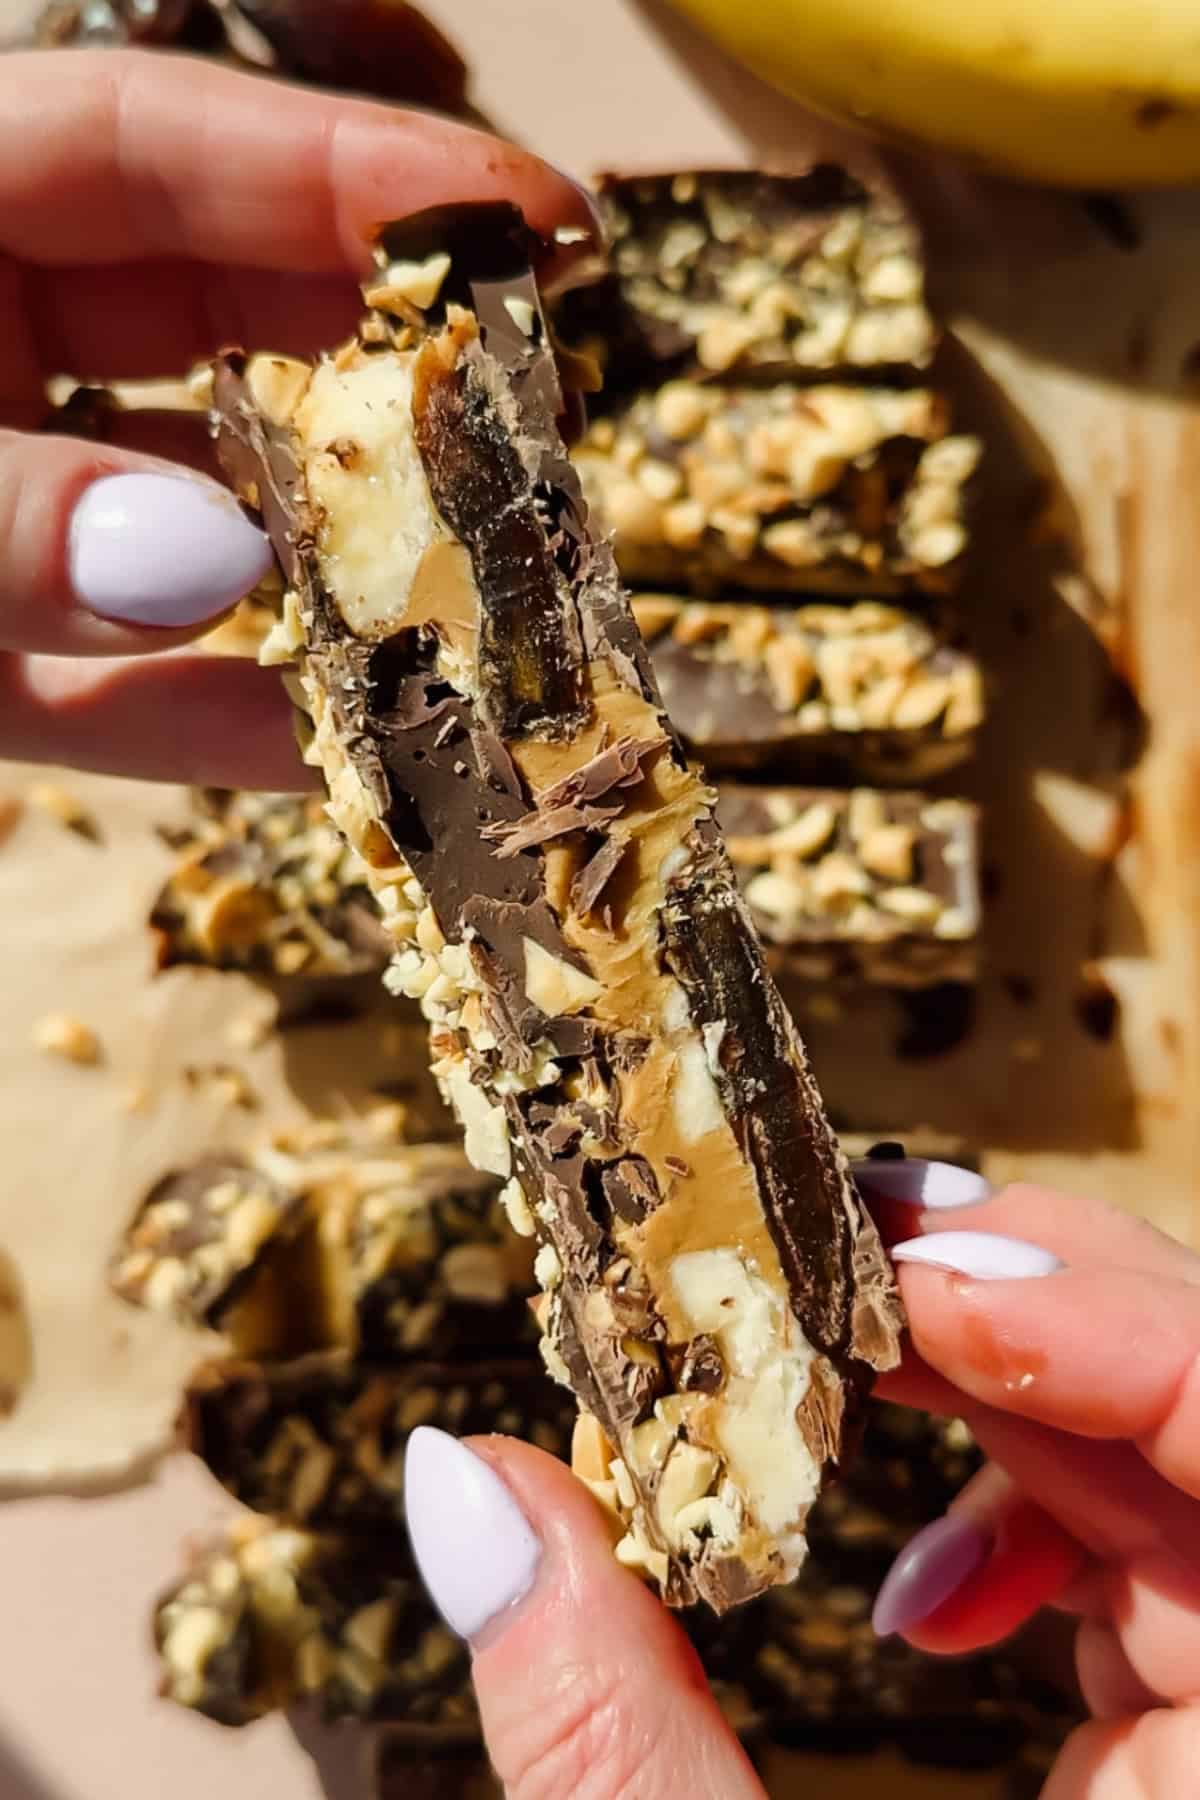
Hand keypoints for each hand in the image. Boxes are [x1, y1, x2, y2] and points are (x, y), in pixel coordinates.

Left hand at [0, 50, 597, 787]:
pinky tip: (329, 753)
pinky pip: (116, 690)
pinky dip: (214, 722)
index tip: (530, 221)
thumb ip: (4, 515)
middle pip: (207, 322)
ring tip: (467, 600)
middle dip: (370, 372)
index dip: (350, 174)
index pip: (155, 149)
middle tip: (529, 416)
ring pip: (186, 517)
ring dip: (320, 572)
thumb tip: (202, 563)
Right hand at [400, 1171, 1199, 1798]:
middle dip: (1014, 1301)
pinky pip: (1157, 1540)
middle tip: (827, 1255)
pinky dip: (1026, 1514)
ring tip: (835, 1375)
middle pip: (1199, 1395)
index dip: (1107, 1311)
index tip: (912, 1272)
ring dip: (1003, 1390)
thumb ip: (606, 1732)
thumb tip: (463, 1484)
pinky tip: (916, 1591)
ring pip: (1173, 1440)